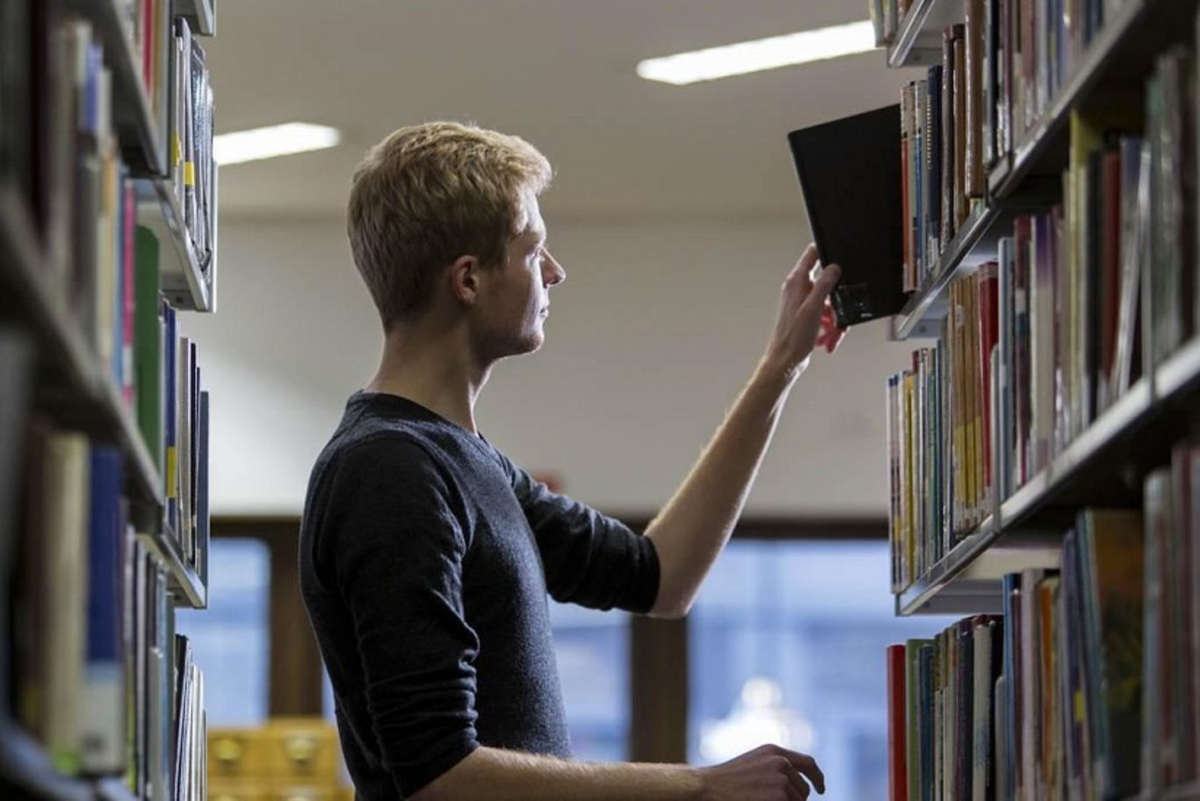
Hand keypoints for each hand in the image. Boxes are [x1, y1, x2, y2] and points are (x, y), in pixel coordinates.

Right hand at [695, 744, 824, 799]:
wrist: (707, 787)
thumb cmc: (726, 781)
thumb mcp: (754, 764)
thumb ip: (775, 767)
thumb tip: (801, 784)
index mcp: (774, 751)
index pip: (807, 763)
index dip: (817, 777)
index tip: (821, 789)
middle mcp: (781, 762)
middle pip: (803, 789)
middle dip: (795, 800)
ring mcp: (781, 780)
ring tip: (758, 800)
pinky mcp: (781, 798)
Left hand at [763, 244, 845, 382]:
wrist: (786, 360)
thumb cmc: (793, 337)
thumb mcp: (813, 308)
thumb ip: (823, 285)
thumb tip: (833, 267)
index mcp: (796, 283)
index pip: (811, 255)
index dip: (825, 251)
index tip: (838, 252)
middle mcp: (797, 290)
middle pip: (825, 282)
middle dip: (836, 298)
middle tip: (837, 311)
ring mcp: (802, 303)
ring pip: (828, 301)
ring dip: (834, 317)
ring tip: (833, 331)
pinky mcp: (806, 316)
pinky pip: (825, 315)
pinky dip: (830, 326)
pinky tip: (829, 338)